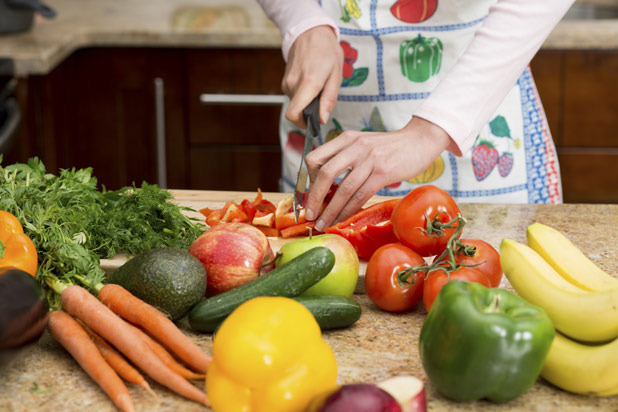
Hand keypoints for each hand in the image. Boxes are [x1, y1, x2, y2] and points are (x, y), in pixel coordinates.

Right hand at [282, 25, 342, 126]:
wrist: (310, 32)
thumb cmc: (326, 51)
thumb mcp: (336, 75)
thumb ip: (329, 100)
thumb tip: (322, 120)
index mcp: (308, 83)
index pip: (293, 114)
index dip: (303, 124)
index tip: (313, 122)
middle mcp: (293, 85)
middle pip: (298, 111)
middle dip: (310, 110)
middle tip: (323, 96)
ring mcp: (286, 83)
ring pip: (296, 104)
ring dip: (308, 101)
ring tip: (318, 85)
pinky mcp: (284, 82)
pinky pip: (294, 96)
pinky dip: (303, 95)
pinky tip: (311, 81)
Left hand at [304, 117, 452, 230]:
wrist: (419, 140)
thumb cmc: (389, 147)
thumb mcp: (362, 144)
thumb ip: (344, 158)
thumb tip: (326, 186)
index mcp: (345, 139)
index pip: (315, 158)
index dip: (309, 180)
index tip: (311, 195)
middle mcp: (354, 146)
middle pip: (324, 174)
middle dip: (314, 198)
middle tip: (310, 215)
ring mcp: (369, 159)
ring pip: (343, 189)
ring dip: (330, 210)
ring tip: (323, 223)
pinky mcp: (383, 172)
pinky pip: (360, 196)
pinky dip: (348, 210)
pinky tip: (343, 219)